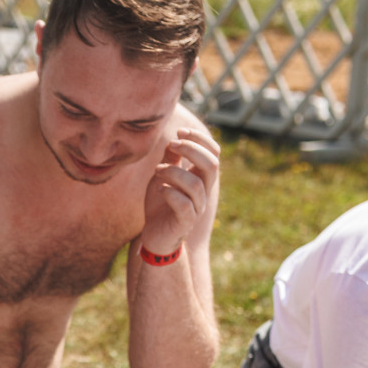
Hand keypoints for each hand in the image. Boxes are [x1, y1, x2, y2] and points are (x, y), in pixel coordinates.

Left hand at [140, 123, 220, 257]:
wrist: (154, 235)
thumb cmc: (160, 204)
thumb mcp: (162, 176)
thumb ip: (169, 159)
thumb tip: (174, 139)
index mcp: (201, 178)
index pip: (213, 153)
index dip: (200, 138)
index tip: (180, 131)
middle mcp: (203, 192)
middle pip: (212, 165)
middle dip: (192, 149)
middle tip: (172, 144)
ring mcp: (196, 208)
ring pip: (195, 185)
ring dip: (174, 172)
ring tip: (158, 170)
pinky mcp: (185, 223)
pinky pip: (184, 205)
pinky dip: (171, 193)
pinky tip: (160, 189)